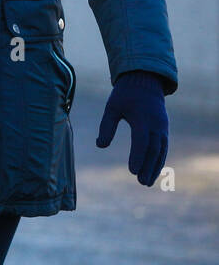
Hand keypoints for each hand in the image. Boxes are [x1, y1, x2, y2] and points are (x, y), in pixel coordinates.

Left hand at [96, 71, 168, 185]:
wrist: (144, 82)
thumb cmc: (124, 95)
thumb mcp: (111, 107)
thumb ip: (106, 126)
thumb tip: (100, 145)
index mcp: (142, 118)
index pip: (141, 141)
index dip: (137, 156)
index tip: (132, 171)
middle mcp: (156, 124)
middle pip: (153, 149)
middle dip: (148, 166)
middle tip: (141, 182)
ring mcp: (162, 127)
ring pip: (161, 150)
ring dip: (155, 166)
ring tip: (147, 182)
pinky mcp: (164, 129)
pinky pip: (163, 147)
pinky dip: (159, 160)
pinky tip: (153, 171)